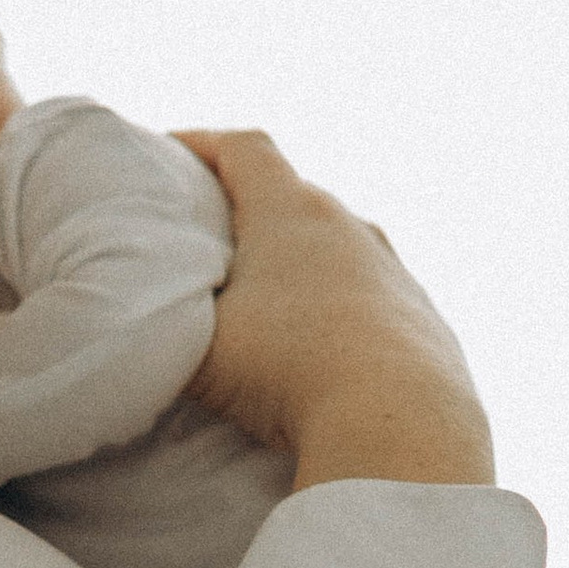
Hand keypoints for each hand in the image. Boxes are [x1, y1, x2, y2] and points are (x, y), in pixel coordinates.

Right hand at [173, 130, 493, 490]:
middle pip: (294, 195)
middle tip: (212, 233)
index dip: (203, 144)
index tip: (171, 151)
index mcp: (290, 212)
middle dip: (251, 207)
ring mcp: (393, 269)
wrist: (394, 422)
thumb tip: (146, 327)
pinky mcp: (422, 316)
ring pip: (339, 246)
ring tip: (269, 295)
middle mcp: (349, 226)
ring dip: (301, 260)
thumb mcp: (199, 348)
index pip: (244, 150)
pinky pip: (372, 296)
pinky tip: (324, 345)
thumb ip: (169, 327)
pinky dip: (341, 305)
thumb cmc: (287, 371)